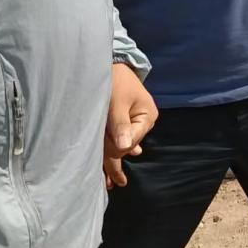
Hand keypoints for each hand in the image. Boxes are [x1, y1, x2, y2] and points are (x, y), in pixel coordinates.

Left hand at [103, 63, 156, 188]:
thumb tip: (124, 147)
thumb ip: (119, 124)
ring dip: (115, 158)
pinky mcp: (125, 119)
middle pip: (126, 145)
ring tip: (112, 182)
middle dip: (116, 161)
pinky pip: (120, 138)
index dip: (114, 150)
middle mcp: (143, 122)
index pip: (129, 141)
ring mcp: (135, 122)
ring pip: (123, 143)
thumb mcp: (117, 102)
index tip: (101, 157)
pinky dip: (116, 149)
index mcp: (147, 118)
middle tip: (110, 184)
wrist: (113, 63)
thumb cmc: (116, 81)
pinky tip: (121, 160)